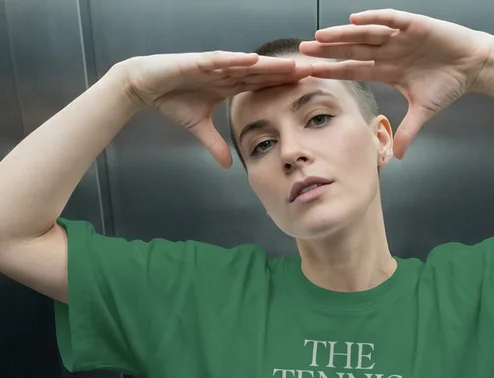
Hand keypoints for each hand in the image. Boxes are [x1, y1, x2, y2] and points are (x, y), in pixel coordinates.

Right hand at [123, 52, 313, 167]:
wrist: (145, 85)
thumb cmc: (172, 99)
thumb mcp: (199, 127)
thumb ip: (216, 144)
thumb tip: (227, 165)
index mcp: (230, 83)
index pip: (263, 84)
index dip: (284, 86)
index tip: (307, 88)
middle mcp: (227, 71)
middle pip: (263, 72)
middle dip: (287, 72)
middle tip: (313, 72)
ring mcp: (215, 64)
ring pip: (248, 64)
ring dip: (270, 64)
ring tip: (292, 66)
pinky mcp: (198, 61)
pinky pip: (222, 60)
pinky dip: (237, 60)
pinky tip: (255, 60)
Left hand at [299, 9, 493, 158]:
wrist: (473, 65)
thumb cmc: (448, 85)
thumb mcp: (423, 113)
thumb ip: (407, 132)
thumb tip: (397, 155)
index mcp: (387, 70)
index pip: (353, 69)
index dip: (331, 71)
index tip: (309, 73)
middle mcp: (388, 51)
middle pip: (352, 50)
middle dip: (328, 51)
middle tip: (302, 52)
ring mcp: (399, 37)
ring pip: (365, 35)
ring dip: (343, 35)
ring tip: (320, 36)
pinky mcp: (414, 25)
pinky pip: (390, 20)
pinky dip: (374, 19)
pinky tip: (354, 21)